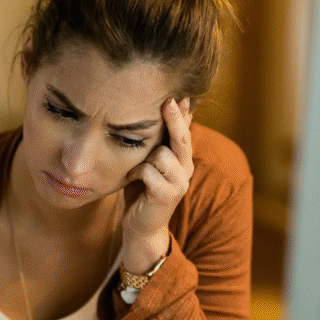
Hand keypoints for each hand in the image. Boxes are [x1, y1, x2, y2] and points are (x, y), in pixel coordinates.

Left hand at [121, 98, 192, 272]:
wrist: (141, 225)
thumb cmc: (142, 190)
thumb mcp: (149, 163)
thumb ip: (157, 143)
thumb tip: (162, 116)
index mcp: (182, 159)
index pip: (185, 130)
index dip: (183, 113)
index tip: (180, 94)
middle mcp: (186, 168)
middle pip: (181, 137)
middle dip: (174, 118)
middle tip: (168, 101)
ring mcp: (180, 182)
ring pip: (161, 153)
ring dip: (143, 158)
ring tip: (136, 169)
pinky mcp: (167, 194)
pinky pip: (149, 170)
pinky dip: (137, 172)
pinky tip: (132, 179)